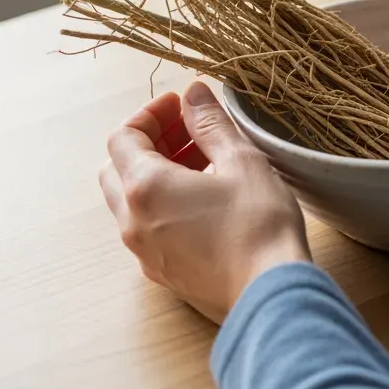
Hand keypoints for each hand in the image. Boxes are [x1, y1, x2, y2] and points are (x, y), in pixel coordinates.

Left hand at [98, 82, 310, 323]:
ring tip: (203, 162)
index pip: (124, 137)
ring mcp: (145, 252)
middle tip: (188, 130)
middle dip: (149, 143)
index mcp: (145, 188)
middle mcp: (133, 222)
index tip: (182, 105)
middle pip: (117, 169)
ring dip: (156, 174)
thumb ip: (211, 124)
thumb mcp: (240, 160)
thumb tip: (194, 94)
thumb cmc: (258, 224)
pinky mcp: (164, 272)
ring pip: (131, 202)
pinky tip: (206, 199)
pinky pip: (148, 228)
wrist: (270, 294)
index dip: (151, 114)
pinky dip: (164, 203)